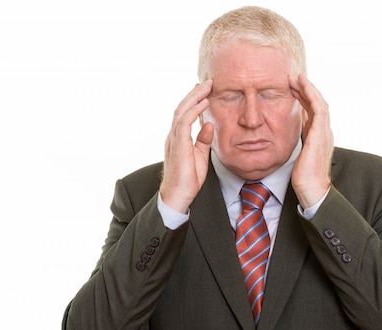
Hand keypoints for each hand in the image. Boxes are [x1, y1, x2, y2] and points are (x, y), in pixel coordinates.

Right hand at [160, 80, 213, 212]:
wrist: (178, 196)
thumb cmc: (187, 181)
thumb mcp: (200, 157)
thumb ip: (203, 140)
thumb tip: (208, 124)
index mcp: (178, 138)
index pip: (184, 114)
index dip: (194, 100)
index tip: (205, 90)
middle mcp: (173, 136)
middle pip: (182, 108)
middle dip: (194, 93)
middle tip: (207, 81)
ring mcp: (174, 140)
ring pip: (182, 111)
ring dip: (195, 97)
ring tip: (207, 86)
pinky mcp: (178, 145)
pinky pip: (184, 122)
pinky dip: (194, 110)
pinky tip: (204, 102)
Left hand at [288, 74, 333, 208]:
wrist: (313, 189)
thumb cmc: (303, 178)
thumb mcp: (297, 156)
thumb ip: (296, 144)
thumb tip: (284, 137)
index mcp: (318, 137)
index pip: (312, 112)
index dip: (303, 99)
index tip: (291, 89)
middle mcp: (324, 132)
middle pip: (316, 104)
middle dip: (304, 90)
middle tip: (292, 78)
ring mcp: (324, 131)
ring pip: (319, 102)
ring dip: (308, 88)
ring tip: (296, 77)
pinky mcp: (321, 133)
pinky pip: (318, 107)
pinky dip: (311, 94)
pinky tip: (302, 85)